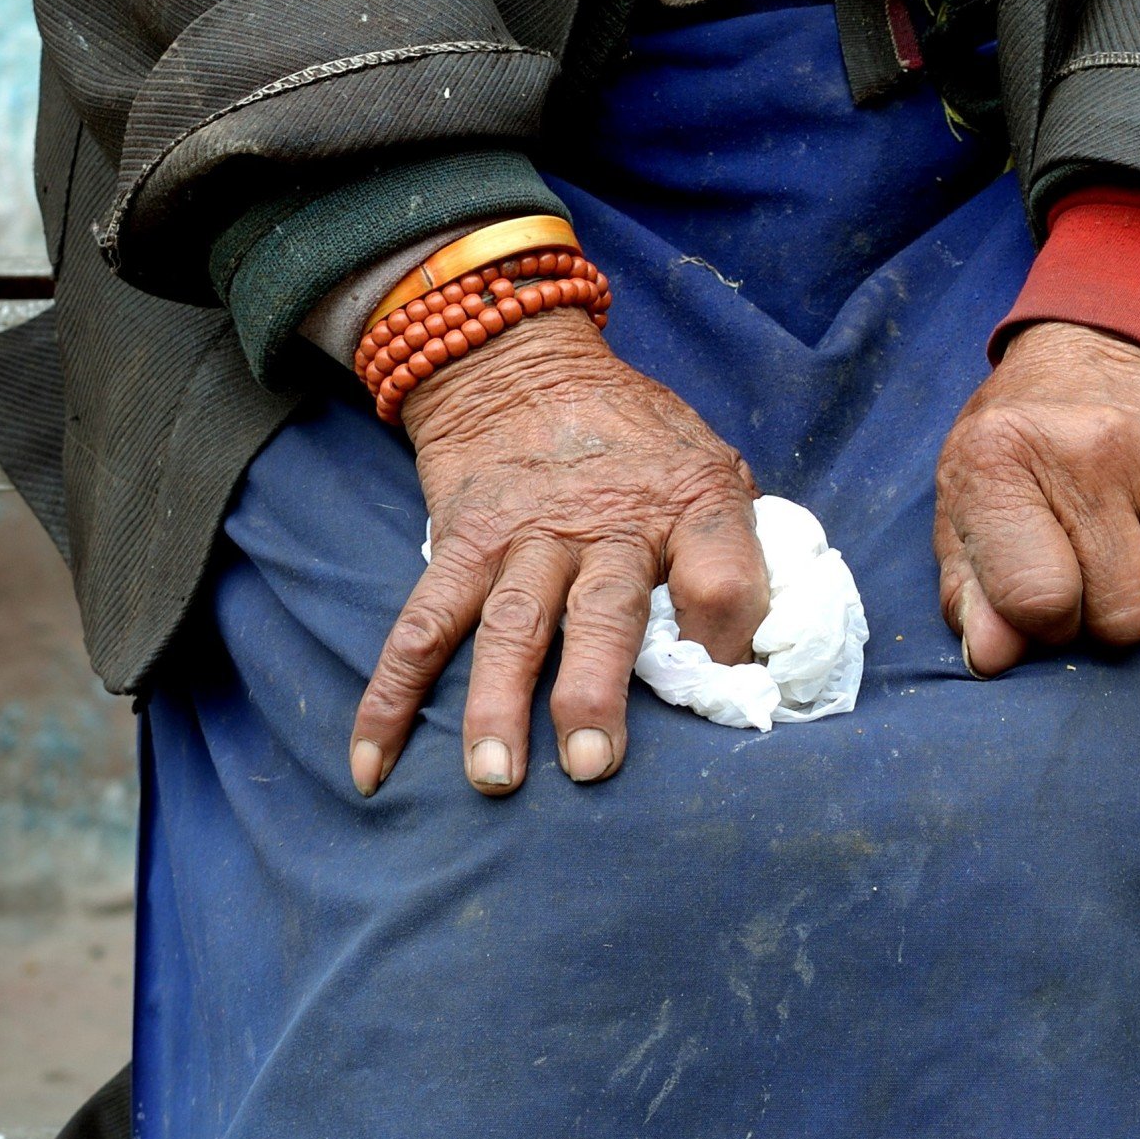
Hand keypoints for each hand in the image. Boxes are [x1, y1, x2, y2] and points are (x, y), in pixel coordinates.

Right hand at [349, 308, 769, 799]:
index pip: (725, 579)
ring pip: (512, 625)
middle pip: (608, 610)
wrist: (524, 363)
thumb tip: (762, 652)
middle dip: (596, 691)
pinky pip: (422, 625)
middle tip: (591, 764)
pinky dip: (392, 696)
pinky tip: (376, 764)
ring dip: (498, 703)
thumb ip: (734, 543)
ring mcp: (527, 535)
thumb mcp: (709, 462)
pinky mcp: (462, 544)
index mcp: (688, 503)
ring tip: (493, 775)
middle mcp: (608, 522)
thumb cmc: (634, 436)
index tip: (719, 691)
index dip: (729, 641)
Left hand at [933, 320, 1139, 673]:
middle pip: (1122, 616)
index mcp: (1001, 461)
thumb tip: (993, 659)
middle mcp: (1091, 451)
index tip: (1035, 597)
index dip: (1039, 624)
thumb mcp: (963, 514)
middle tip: (1080, 572)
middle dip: (1099, 619)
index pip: (1042, 600)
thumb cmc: (1016, 455)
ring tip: (1118, 555)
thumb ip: (969, 594)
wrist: (1089, 363)